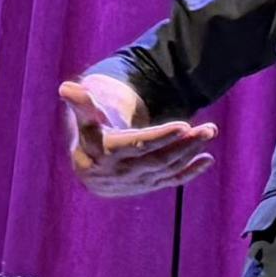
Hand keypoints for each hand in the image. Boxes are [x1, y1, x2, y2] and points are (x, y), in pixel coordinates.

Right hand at [58, 73, 218, 196]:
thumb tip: (66, 88)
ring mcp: (135, 184)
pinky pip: (171, 182)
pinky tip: (207, 159)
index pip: (136, 145)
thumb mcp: (84, 118)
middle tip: (208, 128)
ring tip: (209, 131)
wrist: (90, 167)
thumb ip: (81, 103)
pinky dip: (190, 172)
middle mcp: (119, 173)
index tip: (183, 125)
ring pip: (167, 169)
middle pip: (157, 159)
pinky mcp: (146, 188)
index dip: (160, 136)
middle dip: (185, 143)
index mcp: (103, 154)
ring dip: (191, 152)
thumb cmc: (90, 132)